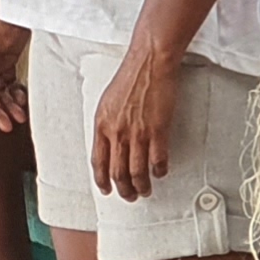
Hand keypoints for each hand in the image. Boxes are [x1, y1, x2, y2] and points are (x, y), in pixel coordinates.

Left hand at [90, 42, 182, 200]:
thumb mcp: (107, 101)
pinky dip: (159, 170)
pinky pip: (158, 160)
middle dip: (123, 189)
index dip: (102, 180)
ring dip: (142, 186)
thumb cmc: (130, 77)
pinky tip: (161, 172)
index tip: (106, 189)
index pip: (98, 161)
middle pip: (117, 172)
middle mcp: (117, 132)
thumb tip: (108, 143)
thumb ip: (106, 124)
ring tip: (145, 190)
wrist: (149, 62)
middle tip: (129, 196)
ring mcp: (138, 132)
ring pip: (137, 171)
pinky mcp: (158, 130)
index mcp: (102, 125)